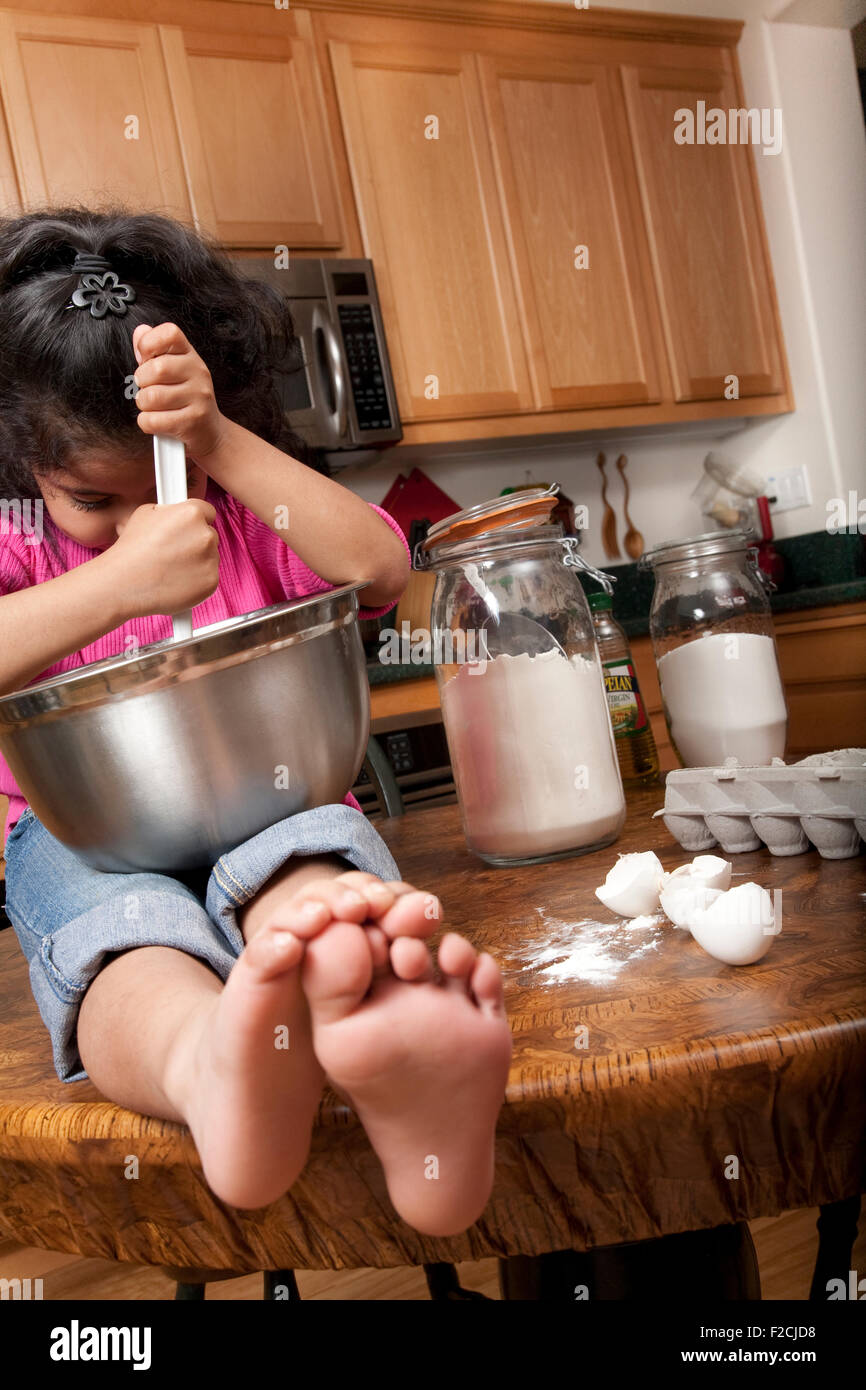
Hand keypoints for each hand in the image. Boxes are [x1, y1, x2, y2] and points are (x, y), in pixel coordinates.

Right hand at [107, 499, 219, 619]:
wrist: (124, 584)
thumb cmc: (131, 550)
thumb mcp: (145, 514)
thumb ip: (169, 511)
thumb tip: (176, 512)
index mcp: (191, 513)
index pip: (207, 511)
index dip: (195, 520)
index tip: (187, 528)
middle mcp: (205, 535)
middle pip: (210, 535)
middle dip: (195, 541)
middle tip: (173, 551)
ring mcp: (210, 560)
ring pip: (210, 557)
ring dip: (197, 561)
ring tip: (170, 568)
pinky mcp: (211, 582)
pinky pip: (209, 577)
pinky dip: (196, 580)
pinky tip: (175, 581)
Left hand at [132, 322, 226, 460]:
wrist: (209, 432)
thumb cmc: (185, 399)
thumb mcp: (173, 370)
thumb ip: (154, 351)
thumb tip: (140, 332)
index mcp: (190, 355)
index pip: (169, 333)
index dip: (149, 343)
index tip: (146, 358)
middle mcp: (198, 373)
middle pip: (156, 369)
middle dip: (142, 382)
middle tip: (150, 388)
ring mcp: (198, 397)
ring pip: (150, 397)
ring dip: (144, 405)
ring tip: (155, 407)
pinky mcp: (192, 422)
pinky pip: (152, 420)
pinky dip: (147, 423)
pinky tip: (159, 421)